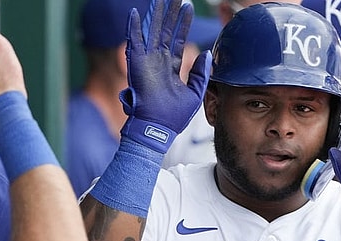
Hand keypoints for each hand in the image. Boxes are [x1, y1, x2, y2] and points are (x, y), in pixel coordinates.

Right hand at [119, 0, 211, 152]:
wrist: (157, 128)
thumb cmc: (174, 117)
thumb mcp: (194, 94)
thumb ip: (201, 74)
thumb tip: (206, 54)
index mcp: (171, 67)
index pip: (177, 39)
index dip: (183, 24)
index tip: (188, 8)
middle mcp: (158, 61)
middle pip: (165, 31)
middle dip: (170, 13)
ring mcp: (147, 61)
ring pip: (152, 31)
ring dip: (156, 14)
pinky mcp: (137, 64)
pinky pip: (134, 41)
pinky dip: (134, 27)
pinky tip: (135, 13)